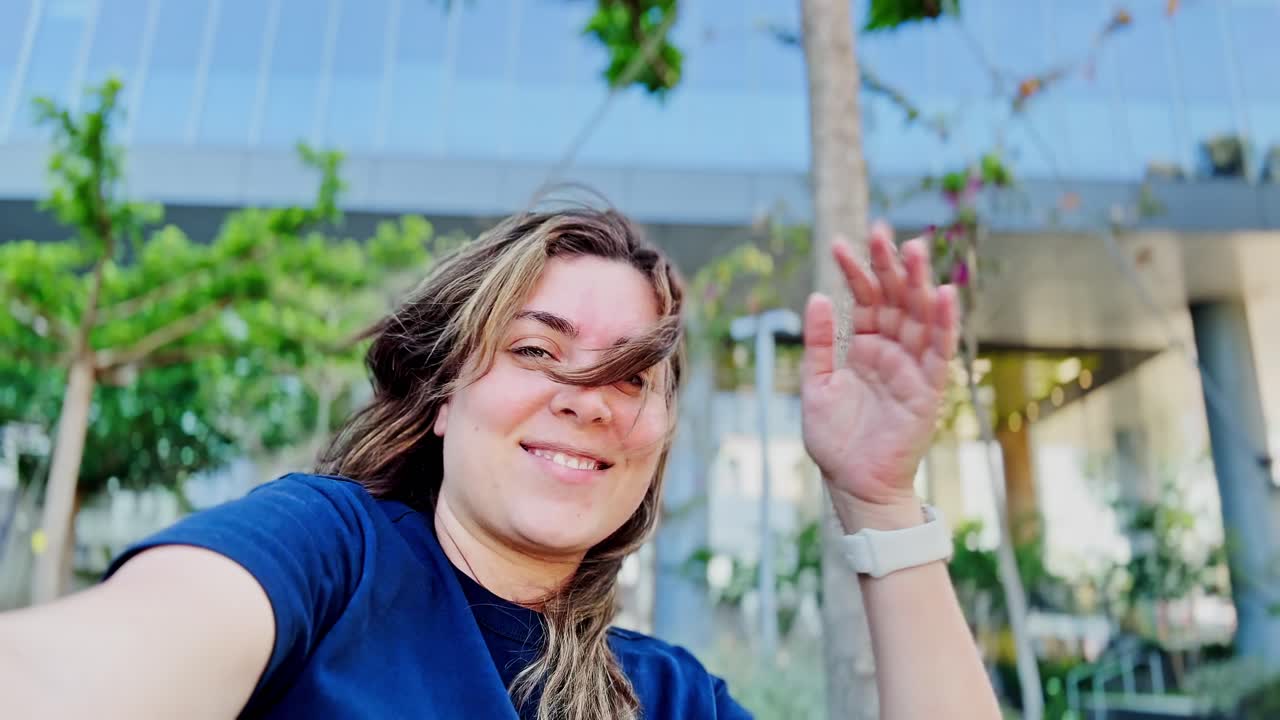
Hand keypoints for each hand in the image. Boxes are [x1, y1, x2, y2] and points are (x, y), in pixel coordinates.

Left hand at [801, 222, 957, 531]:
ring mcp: (913, 368)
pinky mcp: (928, 390)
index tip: (841, 243)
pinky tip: (942, 294)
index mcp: (866, 346)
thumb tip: (818, 297)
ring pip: (920, 316)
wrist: (853, 482)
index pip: (864, 299)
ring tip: (913, 248)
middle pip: (896, 298)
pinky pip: (939, 352)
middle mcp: (893, 351)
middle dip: (889, 265)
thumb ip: (820, 343)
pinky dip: (943, 323)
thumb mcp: (818, 384)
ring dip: (919, 282)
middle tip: (881, 231)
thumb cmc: (836, 439)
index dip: (856, 272)